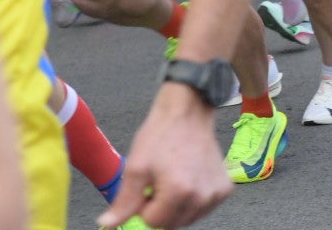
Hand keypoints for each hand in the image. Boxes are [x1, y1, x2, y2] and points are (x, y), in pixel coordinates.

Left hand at [97, 84, 228, 228]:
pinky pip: (203, 209)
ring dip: (176, 207)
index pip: (152, 223)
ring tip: (174, 180)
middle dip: (159, 210)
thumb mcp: (136, 167)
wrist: (188, 113)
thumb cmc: (161, 136)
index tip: (146, 187)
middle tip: (158, 183)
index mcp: (179, 192)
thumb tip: (107, 224)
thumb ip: (124, 202)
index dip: (143, 207)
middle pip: (170, 224)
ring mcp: (216, 194)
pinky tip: (189, 181)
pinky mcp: (225, 189)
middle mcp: (202, 197)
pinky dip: (193, 201)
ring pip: (187, 219)